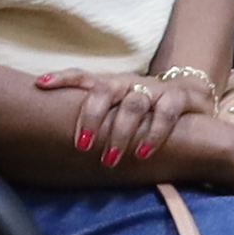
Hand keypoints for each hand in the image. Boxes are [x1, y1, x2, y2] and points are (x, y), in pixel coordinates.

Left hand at [31, 62, 212, 167]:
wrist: (193, 93)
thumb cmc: (146, 107)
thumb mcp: (120, 108)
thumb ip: (98, 118)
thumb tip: (61, 141)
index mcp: (111, 84)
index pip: (83, 76)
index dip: (62, 78)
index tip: (40, 84)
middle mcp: (129, 83)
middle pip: (106, 90)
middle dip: (92, 117)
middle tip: (81, 146)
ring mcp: (154, 89)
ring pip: (134, 104)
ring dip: (120, 132)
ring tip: (110, 159)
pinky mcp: (178, 97)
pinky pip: (165, 114)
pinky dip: (154, 134)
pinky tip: (143, 153)